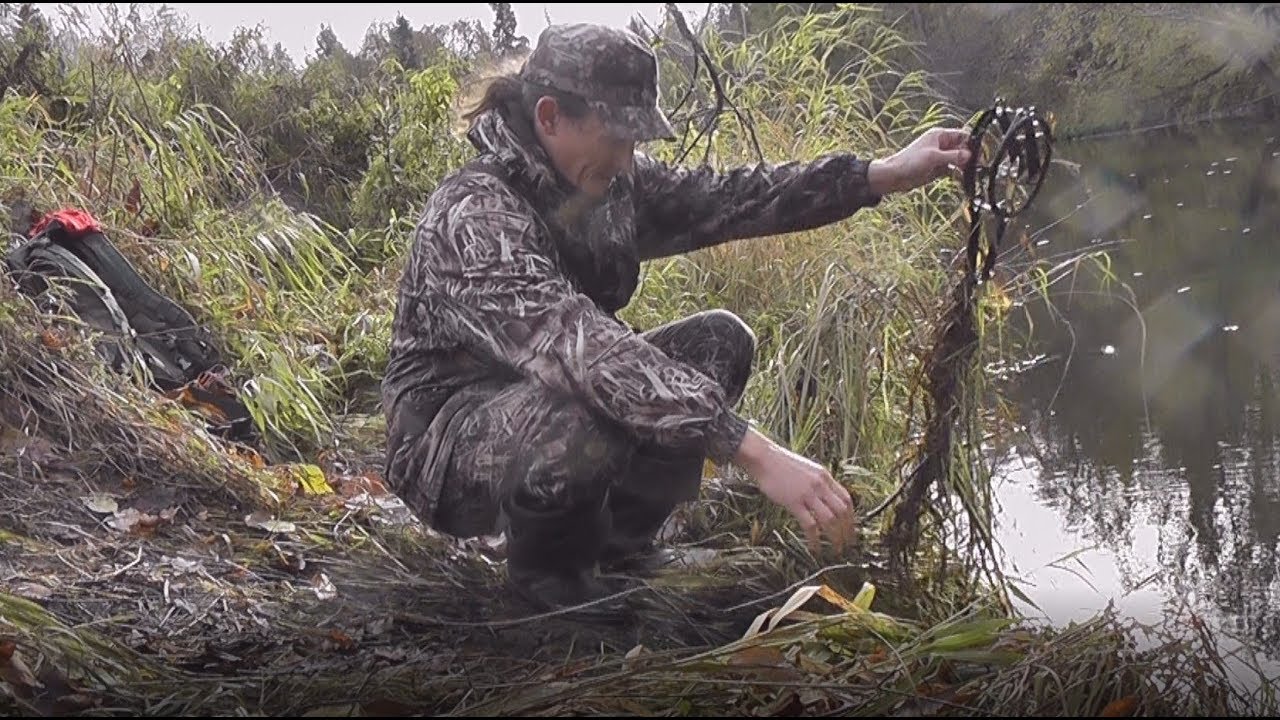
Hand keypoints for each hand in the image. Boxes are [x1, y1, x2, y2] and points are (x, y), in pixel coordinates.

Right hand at [733, 428, 855, 553]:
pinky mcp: (794, 502)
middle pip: (842, 511)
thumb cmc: (782, 464)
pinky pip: (810, 524)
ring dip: (836, 537)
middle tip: (848, 544)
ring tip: (836, 549)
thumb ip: (819, 483)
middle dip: (848, 531)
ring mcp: (807, 493)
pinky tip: (815, 547)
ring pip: (830, 520)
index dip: (852, 517)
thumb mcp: (808, 469)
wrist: (764, 458)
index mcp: (825, 476)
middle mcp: (820, 485)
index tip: (851, 529)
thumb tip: (827, 499)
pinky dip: (815, 539)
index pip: (847, 499)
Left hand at [867, 126, 972, 195]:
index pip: (962, 135)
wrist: (894, 176)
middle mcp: (941, 145)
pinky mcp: (938, 169)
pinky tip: (964, 180)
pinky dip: (959, 174)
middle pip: (962, 148)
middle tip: (978, 166)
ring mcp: (940, 157)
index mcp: (939, 135)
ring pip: (959, 160)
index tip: (980, 153)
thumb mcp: (933, 157)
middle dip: (970, 156)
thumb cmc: (910, 162)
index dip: (972, 142)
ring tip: (973, 174)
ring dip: (966, 166)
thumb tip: (969, 155)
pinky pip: (953, 170)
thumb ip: (952, 156)